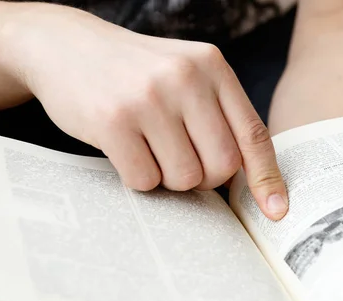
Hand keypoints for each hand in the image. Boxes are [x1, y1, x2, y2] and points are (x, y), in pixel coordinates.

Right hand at [2, 3, 287, 219]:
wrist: (66, 46)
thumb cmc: (135, 72)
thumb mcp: (185, 75)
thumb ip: (218, 115)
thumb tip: (252, 179)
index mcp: (212, 67)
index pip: (253, 134)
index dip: (267, 178)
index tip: (276, 211)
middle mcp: (185, 77)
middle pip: (221, 166)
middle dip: (203, 178)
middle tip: (179, 158)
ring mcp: (149, 98)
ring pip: (184, 178)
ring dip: (167, 176)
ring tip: (148, 146)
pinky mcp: (114, 120)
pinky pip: (145, 180)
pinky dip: (138, 176)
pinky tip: (125, 149)